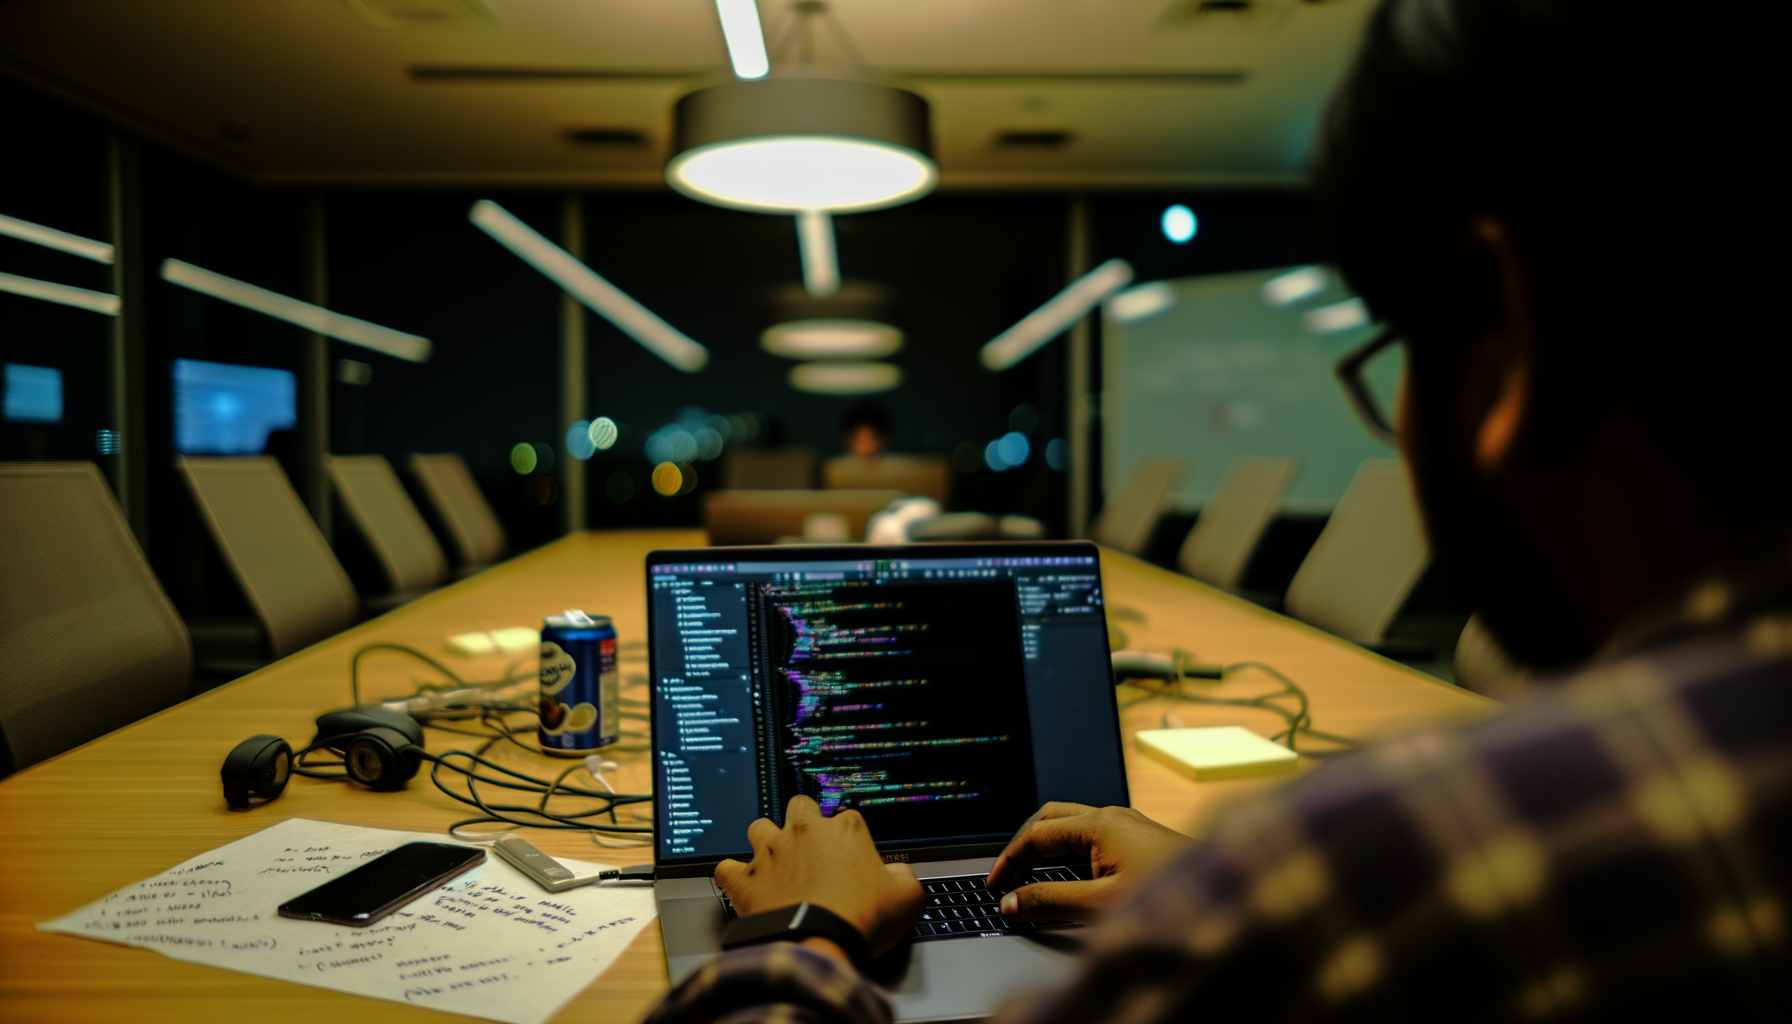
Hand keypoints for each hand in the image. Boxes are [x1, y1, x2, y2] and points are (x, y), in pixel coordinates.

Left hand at [715, 796, 922, 962]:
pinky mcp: (746, 880)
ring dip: (765, 841)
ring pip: (758, 827)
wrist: (818, 945)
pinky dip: (732, 876)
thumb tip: (898, 874)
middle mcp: (804, 832)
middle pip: (799, 806)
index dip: (851, 840)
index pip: (848, 819)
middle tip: (812, 852)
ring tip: (776, 864)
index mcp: (845, 830)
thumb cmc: (860, 920)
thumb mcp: (907, 899)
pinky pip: (726, 868)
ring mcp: (771, 853)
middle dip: (804, 823)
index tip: (852, 862)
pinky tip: (742, 886)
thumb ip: (905, 877)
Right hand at [985, 802, 1192, 922]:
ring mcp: (1131, 828)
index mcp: (1101, 824)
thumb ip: (1050, 902)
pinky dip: (1070, 855)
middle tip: (1006, 876)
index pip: (1037, 834)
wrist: (1230, 899)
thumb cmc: (1173, 902)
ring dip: (1048, 849)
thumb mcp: (1101, 906)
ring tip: (1030, 878)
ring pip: (1074, 827)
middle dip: (1024, 847)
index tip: (994, 887)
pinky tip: (1070, 878)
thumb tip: (1010, 902)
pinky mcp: (1142, 843)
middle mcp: (1115, 818)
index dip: (1009, 860)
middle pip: (1052, 819)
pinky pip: (1094, 839)